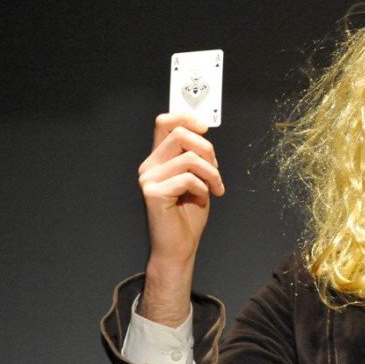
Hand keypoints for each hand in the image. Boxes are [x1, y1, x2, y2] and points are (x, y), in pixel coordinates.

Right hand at [137, 113, 224, 324]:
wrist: (180, 246)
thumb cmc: (189, 214)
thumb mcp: (198, 178)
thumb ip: (196, 156)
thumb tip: (203, 132)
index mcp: (158, 159)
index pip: (165, 123)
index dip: (186, 117)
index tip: (205, 127)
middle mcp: (149, 165)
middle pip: (180, 134)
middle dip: (207, 149)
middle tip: (216, 170)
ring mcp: (148, 179)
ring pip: (190, 158)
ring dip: (212, 174)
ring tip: (215, 188)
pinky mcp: (152, 193)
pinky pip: (188, 178)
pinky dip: (203, 188)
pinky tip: (202, 199)